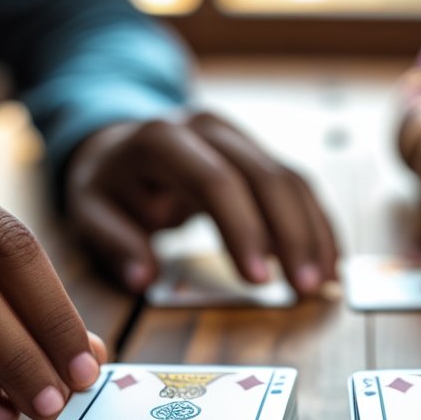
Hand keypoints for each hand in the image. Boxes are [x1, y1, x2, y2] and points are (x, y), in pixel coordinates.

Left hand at [65, 111, 338, 295]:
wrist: (120, 144)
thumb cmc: (109, 184)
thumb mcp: (90, 211)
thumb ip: (115, 243)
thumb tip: (144, 278)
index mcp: (165, 140)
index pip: (215, 181)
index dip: (242, 229)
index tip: (258, 281)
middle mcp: (210, 130)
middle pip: (265, 178)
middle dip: (291, 236)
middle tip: (306, 289)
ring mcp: (239, 138)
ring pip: (290, 180)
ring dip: (313, 234)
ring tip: (325, 284)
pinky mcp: (258, 155)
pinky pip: (298, 187)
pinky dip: (317, 225)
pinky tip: (330, 261)